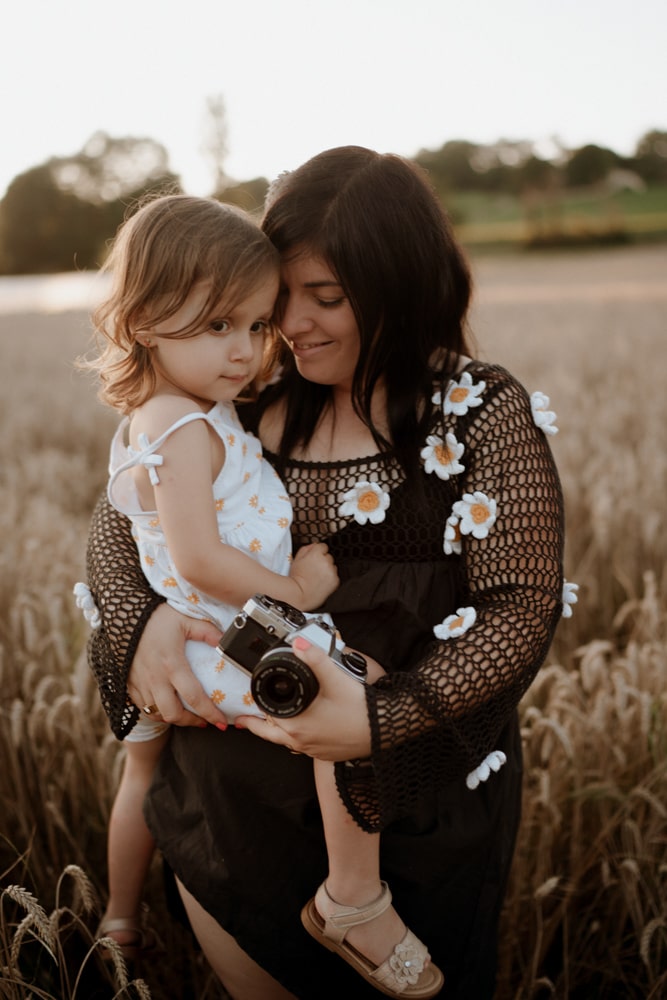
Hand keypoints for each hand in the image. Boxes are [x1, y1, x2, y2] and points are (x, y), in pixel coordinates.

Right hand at [126, 603, 226, 726]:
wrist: (123, 615)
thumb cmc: (156, 617)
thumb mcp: (186, 620)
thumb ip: (207, 632)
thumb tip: (225, 642)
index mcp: (172, 664)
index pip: (194, 697)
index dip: (210, 713)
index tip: (222, 722)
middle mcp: (155, 678)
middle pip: (173, 714)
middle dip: (190, 722)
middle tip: (204, 720)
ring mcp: (140, 682)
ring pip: (156, 712)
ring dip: (173, 717)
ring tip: (187, 714)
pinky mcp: (129, 683)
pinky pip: (142, 706)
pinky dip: (155, 710)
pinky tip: (166, 704)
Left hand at [237, 637, 371, 760]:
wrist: (386, 730)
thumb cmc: (361, 709)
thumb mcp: (336, 679)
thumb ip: (316, 659)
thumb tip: (299, 644)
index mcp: (297, 726)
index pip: (266, 717)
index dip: (255, 708)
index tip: (244, 705)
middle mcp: (301, 742)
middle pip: (270, 733)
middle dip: (258, 724)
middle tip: (245, 718)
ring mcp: (314, 750)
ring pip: (285, 742)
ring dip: (275, 732)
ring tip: (267, 723)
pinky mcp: (326, 753)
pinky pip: (302, 746)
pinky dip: (295, 737)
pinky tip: (301, 728)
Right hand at [289, 542, 338, 609]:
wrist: (300, 595)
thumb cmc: (296, 578)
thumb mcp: (296, 559)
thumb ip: (306, 548)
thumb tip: (315, 545)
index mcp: (316, 554)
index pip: (323, 546)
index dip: (318, 552)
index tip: (314, 558)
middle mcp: (326, 561)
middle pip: (328, 556)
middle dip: (323, 561)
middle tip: (313, 569)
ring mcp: (332, 571)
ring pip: (332, 566)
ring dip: (327, 570)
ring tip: (317, 577)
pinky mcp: (335, 580)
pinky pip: (335, 576)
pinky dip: (330, 578)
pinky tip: (321, 582)